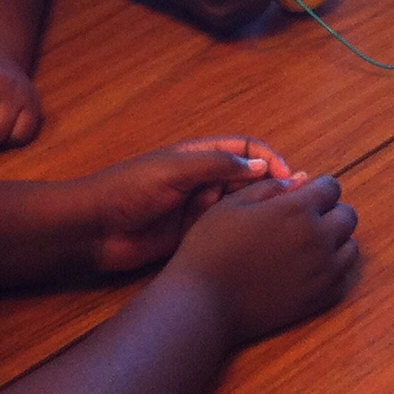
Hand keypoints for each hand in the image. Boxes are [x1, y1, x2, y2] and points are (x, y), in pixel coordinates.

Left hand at [82, 137, 299, 272]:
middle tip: (300, 206)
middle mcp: (203, 179)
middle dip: (274, 187)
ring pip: (240, 206)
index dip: (270, 159)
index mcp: (198, 155)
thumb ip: (217, 165)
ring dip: (262, 212)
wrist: (93, 229)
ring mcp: (198, 208)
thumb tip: (263, 165)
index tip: (289, 179)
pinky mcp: (192, 235)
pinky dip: (244, 233)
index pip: (246, 149)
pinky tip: (261, 244)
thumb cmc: (129, 189)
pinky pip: (225, 230)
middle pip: (248, 178)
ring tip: (287, 226)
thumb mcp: (174, 170)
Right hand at [166, 172, 360, 343]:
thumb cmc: (211, 248)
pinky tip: (310, 269)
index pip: (332, 188)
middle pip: (348, 216)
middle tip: (306, 220)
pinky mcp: (318, 300)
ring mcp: (322, 273)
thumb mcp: (233, 203)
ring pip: (351, 248)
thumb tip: (300, 181)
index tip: (305, 195)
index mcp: (298, 210)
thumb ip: (271, 187)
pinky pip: (342, 279)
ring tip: (309, 245)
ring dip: (336, 242)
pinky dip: (333, 270)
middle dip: (331, 212)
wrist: (204, 303)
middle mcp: (317, 239)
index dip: (318, 188)